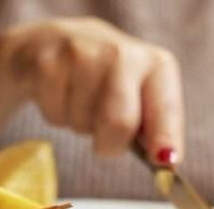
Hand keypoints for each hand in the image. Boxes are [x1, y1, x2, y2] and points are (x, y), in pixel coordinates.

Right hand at [0, 17, 183, 164]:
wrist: (50, 42)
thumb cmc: (103, 79)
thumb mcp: (137, 94)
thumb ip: (154, 127)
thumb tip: (165, 162)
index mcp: (155, 64)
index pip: (166, 109)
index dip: (166, 138)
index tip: (164, 162)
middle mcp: (122, 54)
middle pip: (119, 122)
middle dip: (110, 143)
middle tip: (104, 138)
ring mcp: (82, 54)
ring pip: (82, 123)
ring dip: (80, 125)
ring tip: (79, 100)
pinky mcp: (47, 62)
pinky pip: (54, 116)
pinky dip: (56, 116)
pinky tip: (60, 92)